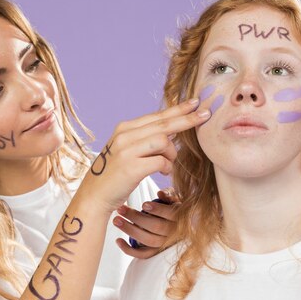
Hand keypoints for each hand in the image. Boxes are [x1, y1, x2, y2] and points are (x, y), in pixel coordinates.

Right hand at [76, 99, 207, 214]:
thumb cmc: (115, 174)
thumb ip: (147, 138)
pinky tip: (164, 173)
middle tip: (206, 114)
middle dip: (187, 119)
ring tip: (168, 163)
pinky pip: (161, 162)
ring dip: (172, 153)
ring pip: (163, 141)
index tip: (195, 103)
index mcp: (125, 128)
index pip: (157, 116)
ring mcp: (127, 151)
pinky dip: (167, 167)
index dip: (178, 109)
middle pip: (163, 123)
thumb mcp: (127, 150)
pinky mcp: (131, 167)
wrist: (94, 196)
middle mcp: (125, 135)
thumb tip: (174, 128)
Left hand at [114, 189, 180, 257]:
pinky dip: (129, 250)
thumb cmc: (173, 208)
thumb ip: (169, 195)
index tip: (144, 205)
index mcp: (179, 218)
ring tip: (117, 220)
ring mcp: (164, 244)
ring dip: (130, 230)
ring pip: (148, 240)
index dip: (157, 210)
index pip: (170, 214)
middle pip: (156, 227)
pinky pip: (143, 254)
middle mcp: (173, 232)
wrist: (181, 226)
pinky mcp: (156, 252)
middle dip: (136, 217)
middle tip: (121, 209)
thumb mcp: (175, 198)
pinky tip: (119, 240)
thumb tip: (160, 193)